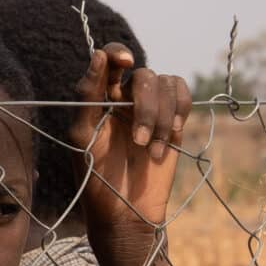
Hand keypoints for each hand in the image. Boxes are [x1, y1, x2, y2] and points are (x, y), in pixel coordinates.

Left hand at [70, 44, 190, 265]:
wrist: (127, 212)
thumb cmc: (97, 179)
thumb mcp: (83, 137)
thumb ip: (88, 96)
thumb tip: (99, 56)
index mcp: (98, 98)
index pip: (109, 59)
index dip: (117, 53)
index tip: (124, 63)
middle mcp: (124, 98)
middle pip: (143, 75)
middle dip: (143, 106)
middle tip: (136, 141)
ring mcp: (150, 108)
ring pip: (165, 85)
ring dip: (159, 117)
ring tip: (149, 149)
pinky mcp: (172, 121)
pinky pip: (182, 95)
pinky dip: (178, 111)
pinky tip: (169, 135)